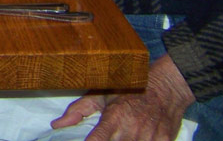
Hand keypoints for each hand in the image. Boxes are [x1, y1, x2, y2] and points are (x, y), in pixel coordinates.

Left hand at [52, 53, 195, 140]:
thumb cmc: (130, 89)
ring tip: (124, 133)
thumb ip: (79, 110)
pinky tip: (140, 136)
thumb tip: (56, 125)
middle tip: (111, 133)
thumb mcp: (102, 94)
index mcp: (114, 117)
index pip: (97, 139)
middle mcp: (131, 129)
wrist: (167, 87)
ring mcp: (149, 137)